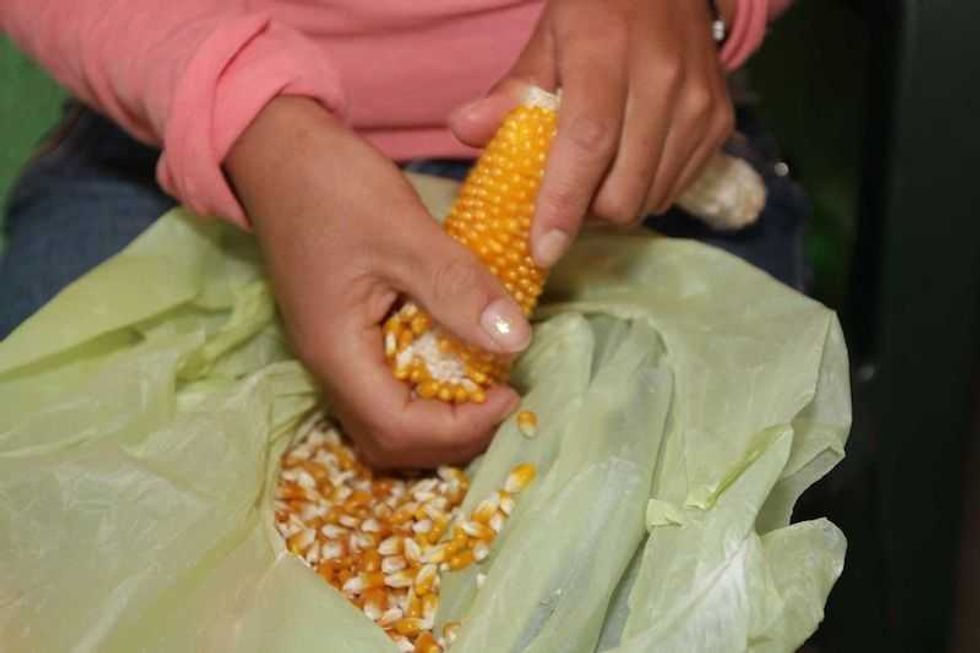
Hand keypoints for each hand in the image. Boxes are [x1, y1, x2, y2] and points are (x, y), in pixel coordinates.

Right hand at [226, 97, 526, 468]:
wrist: (276, 149)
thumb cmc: (330, 185)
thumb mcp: (403, 231)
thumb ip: (458, 288)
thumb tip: (516, 341)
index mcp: (336, 350)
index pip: (398, 428)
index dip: (461, 427)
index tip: (509, 392)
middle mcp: (330, 365)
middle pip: (390, 440)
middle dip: (454, 434)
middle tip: (504, 396)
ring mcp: (335, 353)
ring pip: (388, 420)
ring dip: (441, 418)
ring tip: (488, 384)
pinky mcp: (345, 336)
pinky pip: (388, 388)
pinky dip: (429, 390)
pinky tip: (461, 359)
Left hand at [450, 0, 734, 267]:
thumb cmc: (599, 10)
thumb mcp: (547, 37)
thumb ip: (510, 91)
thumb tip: (465, 131)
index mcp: (609, 52)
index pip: (587, 143)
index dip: (563, 204)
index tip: (543, 250)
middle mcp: (663, 80)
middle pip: (623, 190)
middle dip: (585, 215)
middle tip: (561, 201)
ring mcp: (699, 104)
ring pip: (650, 199)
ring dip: (613, 207)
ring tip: (593, 180)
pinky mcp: (720, 122)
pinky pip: (674, 190)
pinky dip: (644, 194)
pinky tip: (626, 167)